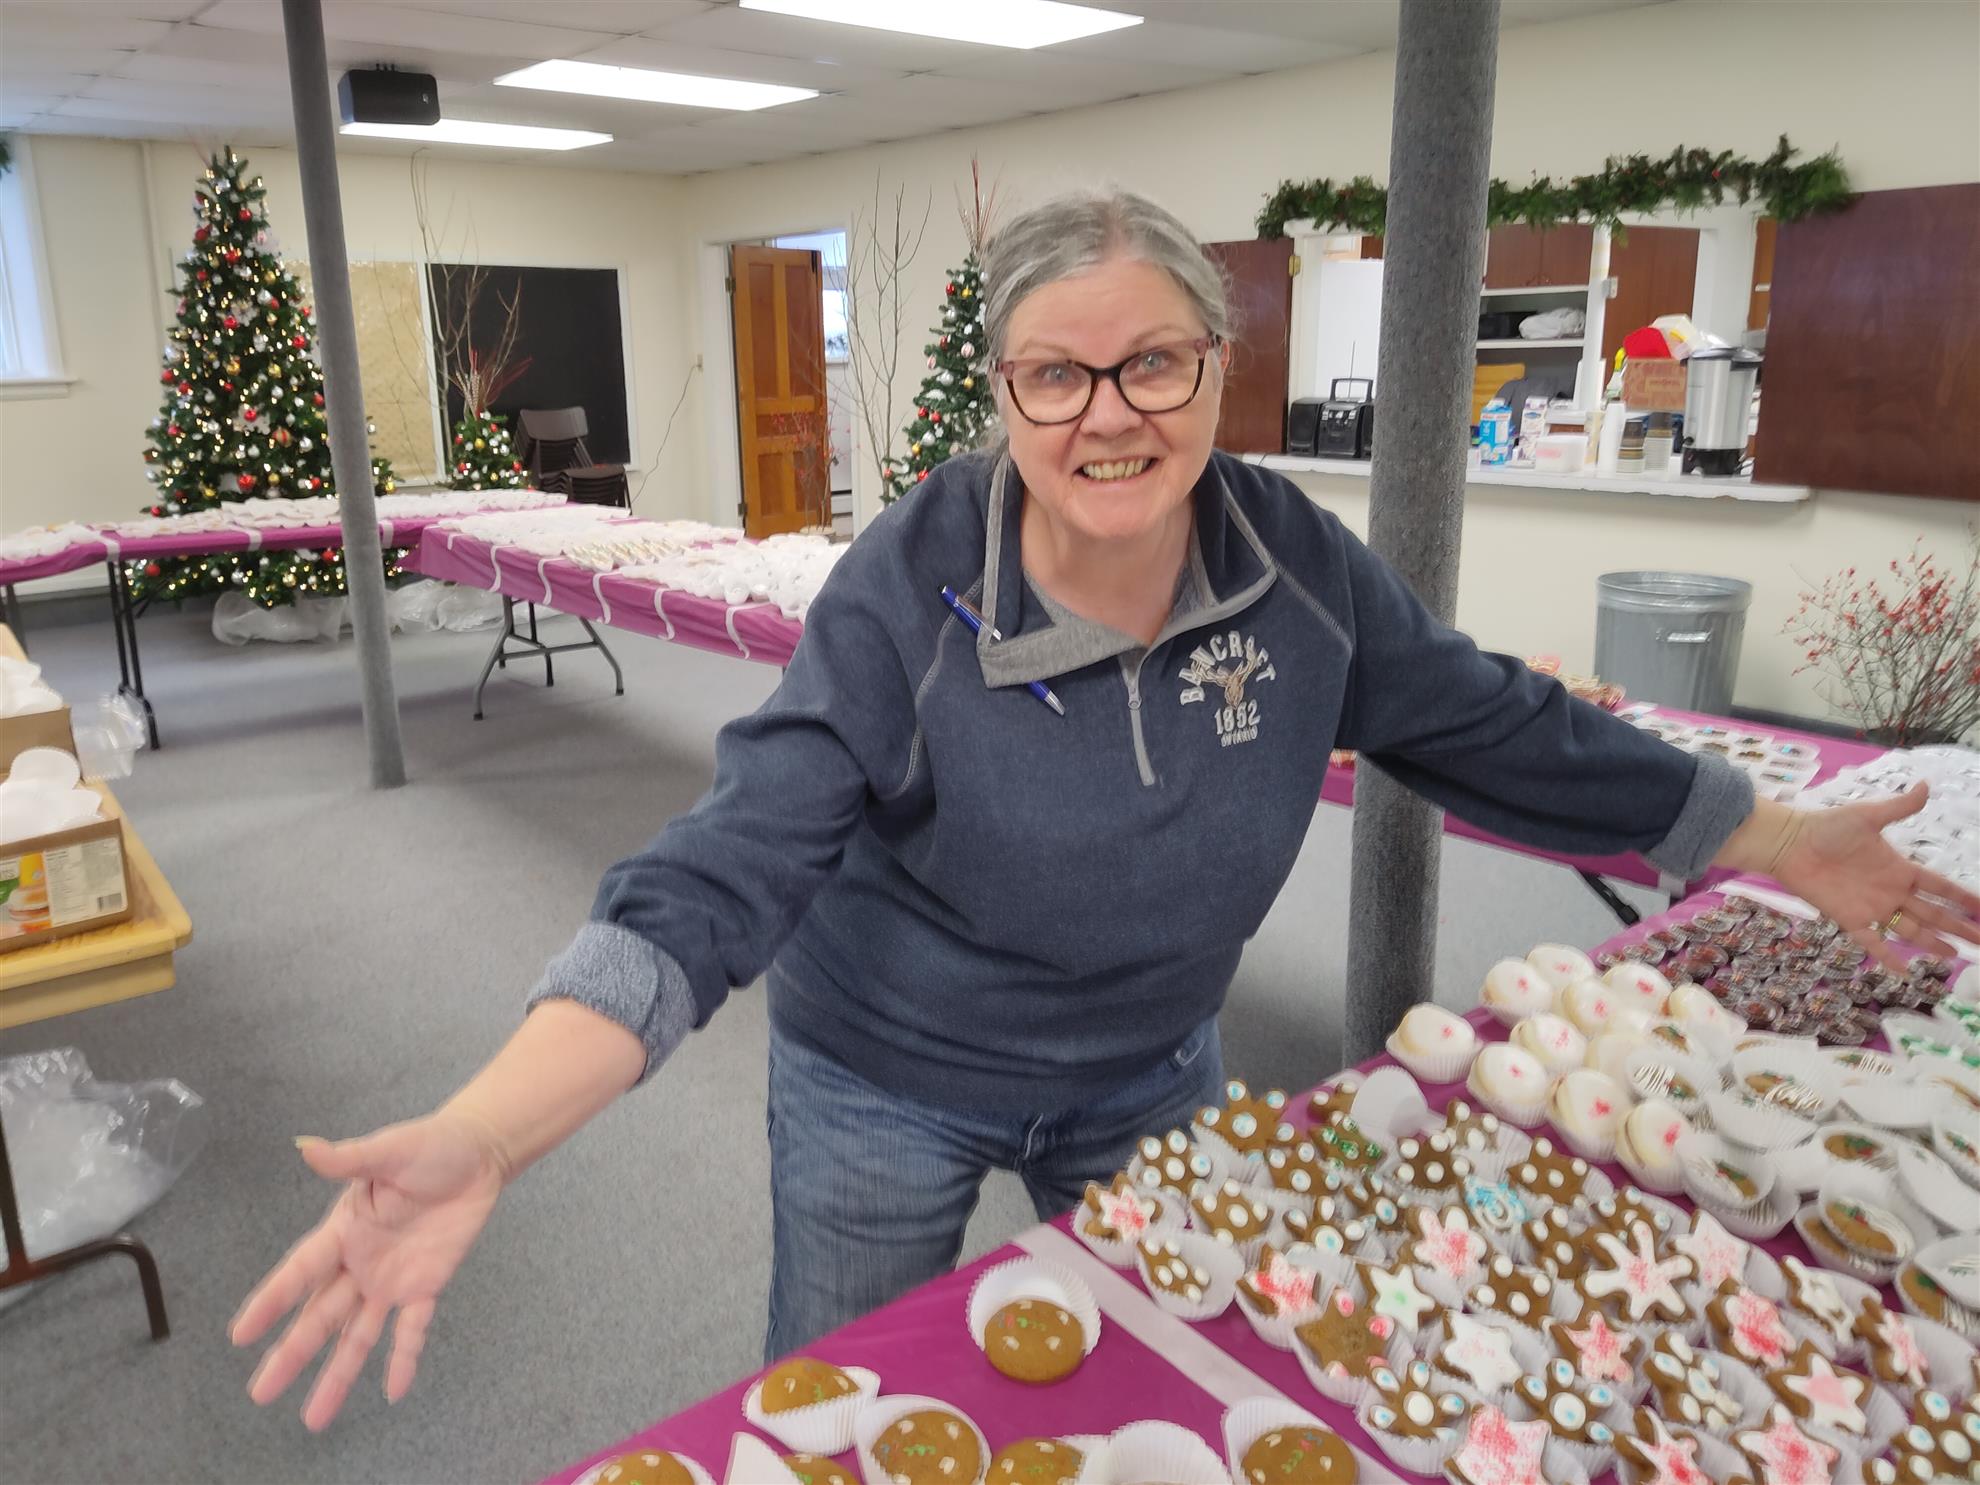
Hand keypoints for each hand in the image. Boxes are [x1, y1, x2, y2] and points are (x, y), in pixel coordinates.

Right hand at [230, 1110, 507, 1429]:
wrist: (478, 1154)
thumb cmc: (430, 1146)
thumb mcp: (390, 1149)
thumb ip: (349, 1158)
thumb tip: (305, 1146)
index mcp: (343, 1230)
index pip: (300, 1272)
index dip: (272, 1302)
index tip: (240, 1335)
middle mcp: (359, 1263)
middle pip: (320, 1316)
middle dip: (291, 1353)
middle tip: (260, 1393)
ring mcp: (391, 1279)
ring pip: (357, 1336)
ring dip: (337, 1374)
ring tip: (314, 1418)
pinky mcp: (426, 1285)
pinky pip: (412, 1329)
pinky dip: (404, 1359)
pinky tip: (394, 1391)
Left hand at [1763, 784, 1979, 969]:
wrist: (1789, 843)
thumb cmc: (1826, 827)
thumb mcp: (1868, 816)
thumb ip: (1900, 807)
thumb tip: (1927, 785)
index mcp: (1899, 868)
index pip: (1939, 887)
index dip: (1963, 898)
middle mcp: (1891, 891)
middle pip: (1933, 913)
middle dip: (1958, 927)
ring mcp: (1872, 907)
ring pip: (1911, 930)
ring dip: (1933, 943)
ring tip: (1956, 955)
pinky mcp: (1849, 919)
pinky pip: (1873, 941)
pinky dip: (1888, 956)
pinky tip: (1905, 972)